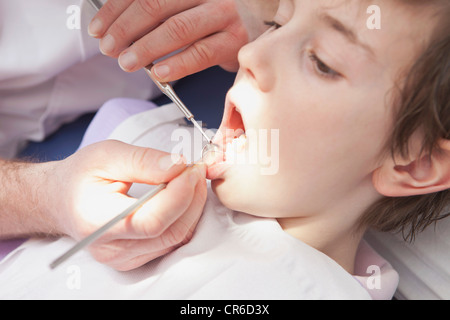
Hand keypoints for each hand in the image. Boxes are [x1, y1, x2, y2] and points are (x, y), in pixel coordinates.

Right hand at [49, 140, 206, 270]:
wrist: (62, 199)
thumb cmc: (80, 176)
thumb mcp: (106, 154)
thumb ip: (143, 160)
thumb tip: (178, 165)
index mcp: (98, 221)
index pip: (151, 220)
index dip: (179, 195)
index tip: (191, 168)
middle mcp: (112, 248)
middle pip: (170, 232)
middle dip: (191, 198)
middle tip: (196, 170)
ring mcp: (124, 258)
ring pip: (176, 238)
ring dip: (192, 207)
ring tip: (190, 179)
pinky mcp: (136, 258)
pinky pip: (172, 241)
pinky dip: (184, 217)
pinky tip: (182, 196)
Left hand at [88, 0, 248, 80]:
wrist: (264, 24)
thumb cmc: (220, 17)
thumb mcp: (191, 5)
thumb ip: (163, 11)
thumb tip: (121, 27)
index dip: (116, 9)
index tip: (98, 27)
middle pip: (156, 5)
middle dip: (125, 28)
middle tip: (109, 47)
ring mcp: (224, 14)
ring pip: (177, 28)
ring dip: (146, 47)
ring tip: (126, 61)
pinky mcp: (236, 40)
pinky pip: (202, 53)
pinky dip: (178, 64)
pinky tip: (159, 73)